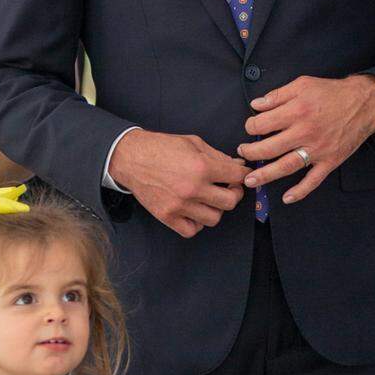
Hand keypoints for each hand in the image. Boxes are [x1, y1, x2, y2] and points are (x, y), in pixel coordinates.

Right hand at [107, 129, 245, 237]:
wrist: (131, 158)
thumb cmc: (161, 148)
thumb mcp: (193, 143)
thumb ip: (218, 156)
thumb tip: (238, 166)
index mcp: (202, 167)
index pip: (237, 177)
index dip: (243, 175)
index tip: (242, 176)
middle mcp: (193, 188)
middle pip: (230, 202)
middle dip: (234, 194)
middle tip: (228, 188)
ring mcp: (180, 205)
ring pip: (213, 219)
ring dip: (215, 209)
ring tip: (209, 200)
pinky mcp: (167, 216)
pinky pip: (191, 230)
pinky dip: (197, 224)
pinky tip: (194, 212)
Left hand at [239, 74, 374, 204]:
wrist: (364, 102)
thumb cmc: (332, 93)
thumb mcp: (303, 84)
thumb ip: (278, 95)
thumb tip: (257, 105)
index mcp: (297, 111)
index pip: (263, 124)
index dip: (251, 126)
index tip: (251, 127)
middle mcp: (305, 132)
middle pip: (269, 148)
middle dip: (251, 152)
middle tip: (243, 152)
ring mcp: (317, 149)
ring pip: (286, 166)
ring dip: (266, 175)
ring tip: (250, 180)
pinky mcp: (330, 161)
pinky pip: (313, 180)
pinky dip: (300, 191)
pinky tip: (287, 198)